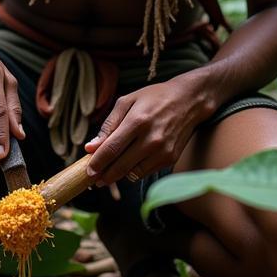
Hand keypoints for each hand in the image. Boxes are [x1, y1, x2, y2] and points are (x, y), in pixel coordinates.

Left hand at [83, 76, 213, 184]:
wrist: (188, 101)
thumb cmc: (153, 98)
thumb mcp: (127, 102)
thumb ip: (108, 125)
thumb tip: (91, 148)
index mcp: (137, 121)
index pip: (112, 149)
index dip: (97, 163)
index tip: (88, 171)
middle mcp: (151, 139)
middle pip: (121, 166)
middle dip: (104, 175)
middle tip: (94, 179)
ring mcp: (163, 151)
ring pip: (133, 173)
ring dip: (119, 175)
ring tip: (109, 171)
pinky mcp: (170, 159)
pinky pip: (145, 172)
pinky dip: (134, 171)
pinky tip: (129, 163)